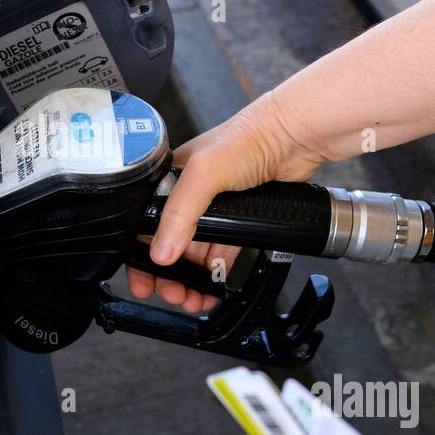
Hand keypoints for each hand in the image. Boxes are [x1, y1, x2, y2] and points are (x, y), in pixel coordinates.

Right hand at [126, 88, 326, 310]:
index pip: (145, 223)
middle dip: (168, 274)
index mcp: (169, 179)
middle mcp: (188, 192)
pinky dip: (216, 268)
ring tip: (193, 297)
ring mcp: (215, 205)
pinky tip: (213, 283)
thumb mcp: (203, 174)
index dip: (141, 255)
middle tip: (173, 295)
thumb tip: (161, 252)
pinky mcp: (239, 214)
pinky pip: (222, 248)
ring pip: (196, 249)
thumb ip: (180, 214)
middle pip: (170, 242)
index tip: (144, 282)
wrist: (293, 137)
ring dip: (192, 276)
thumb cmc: (247, 139)